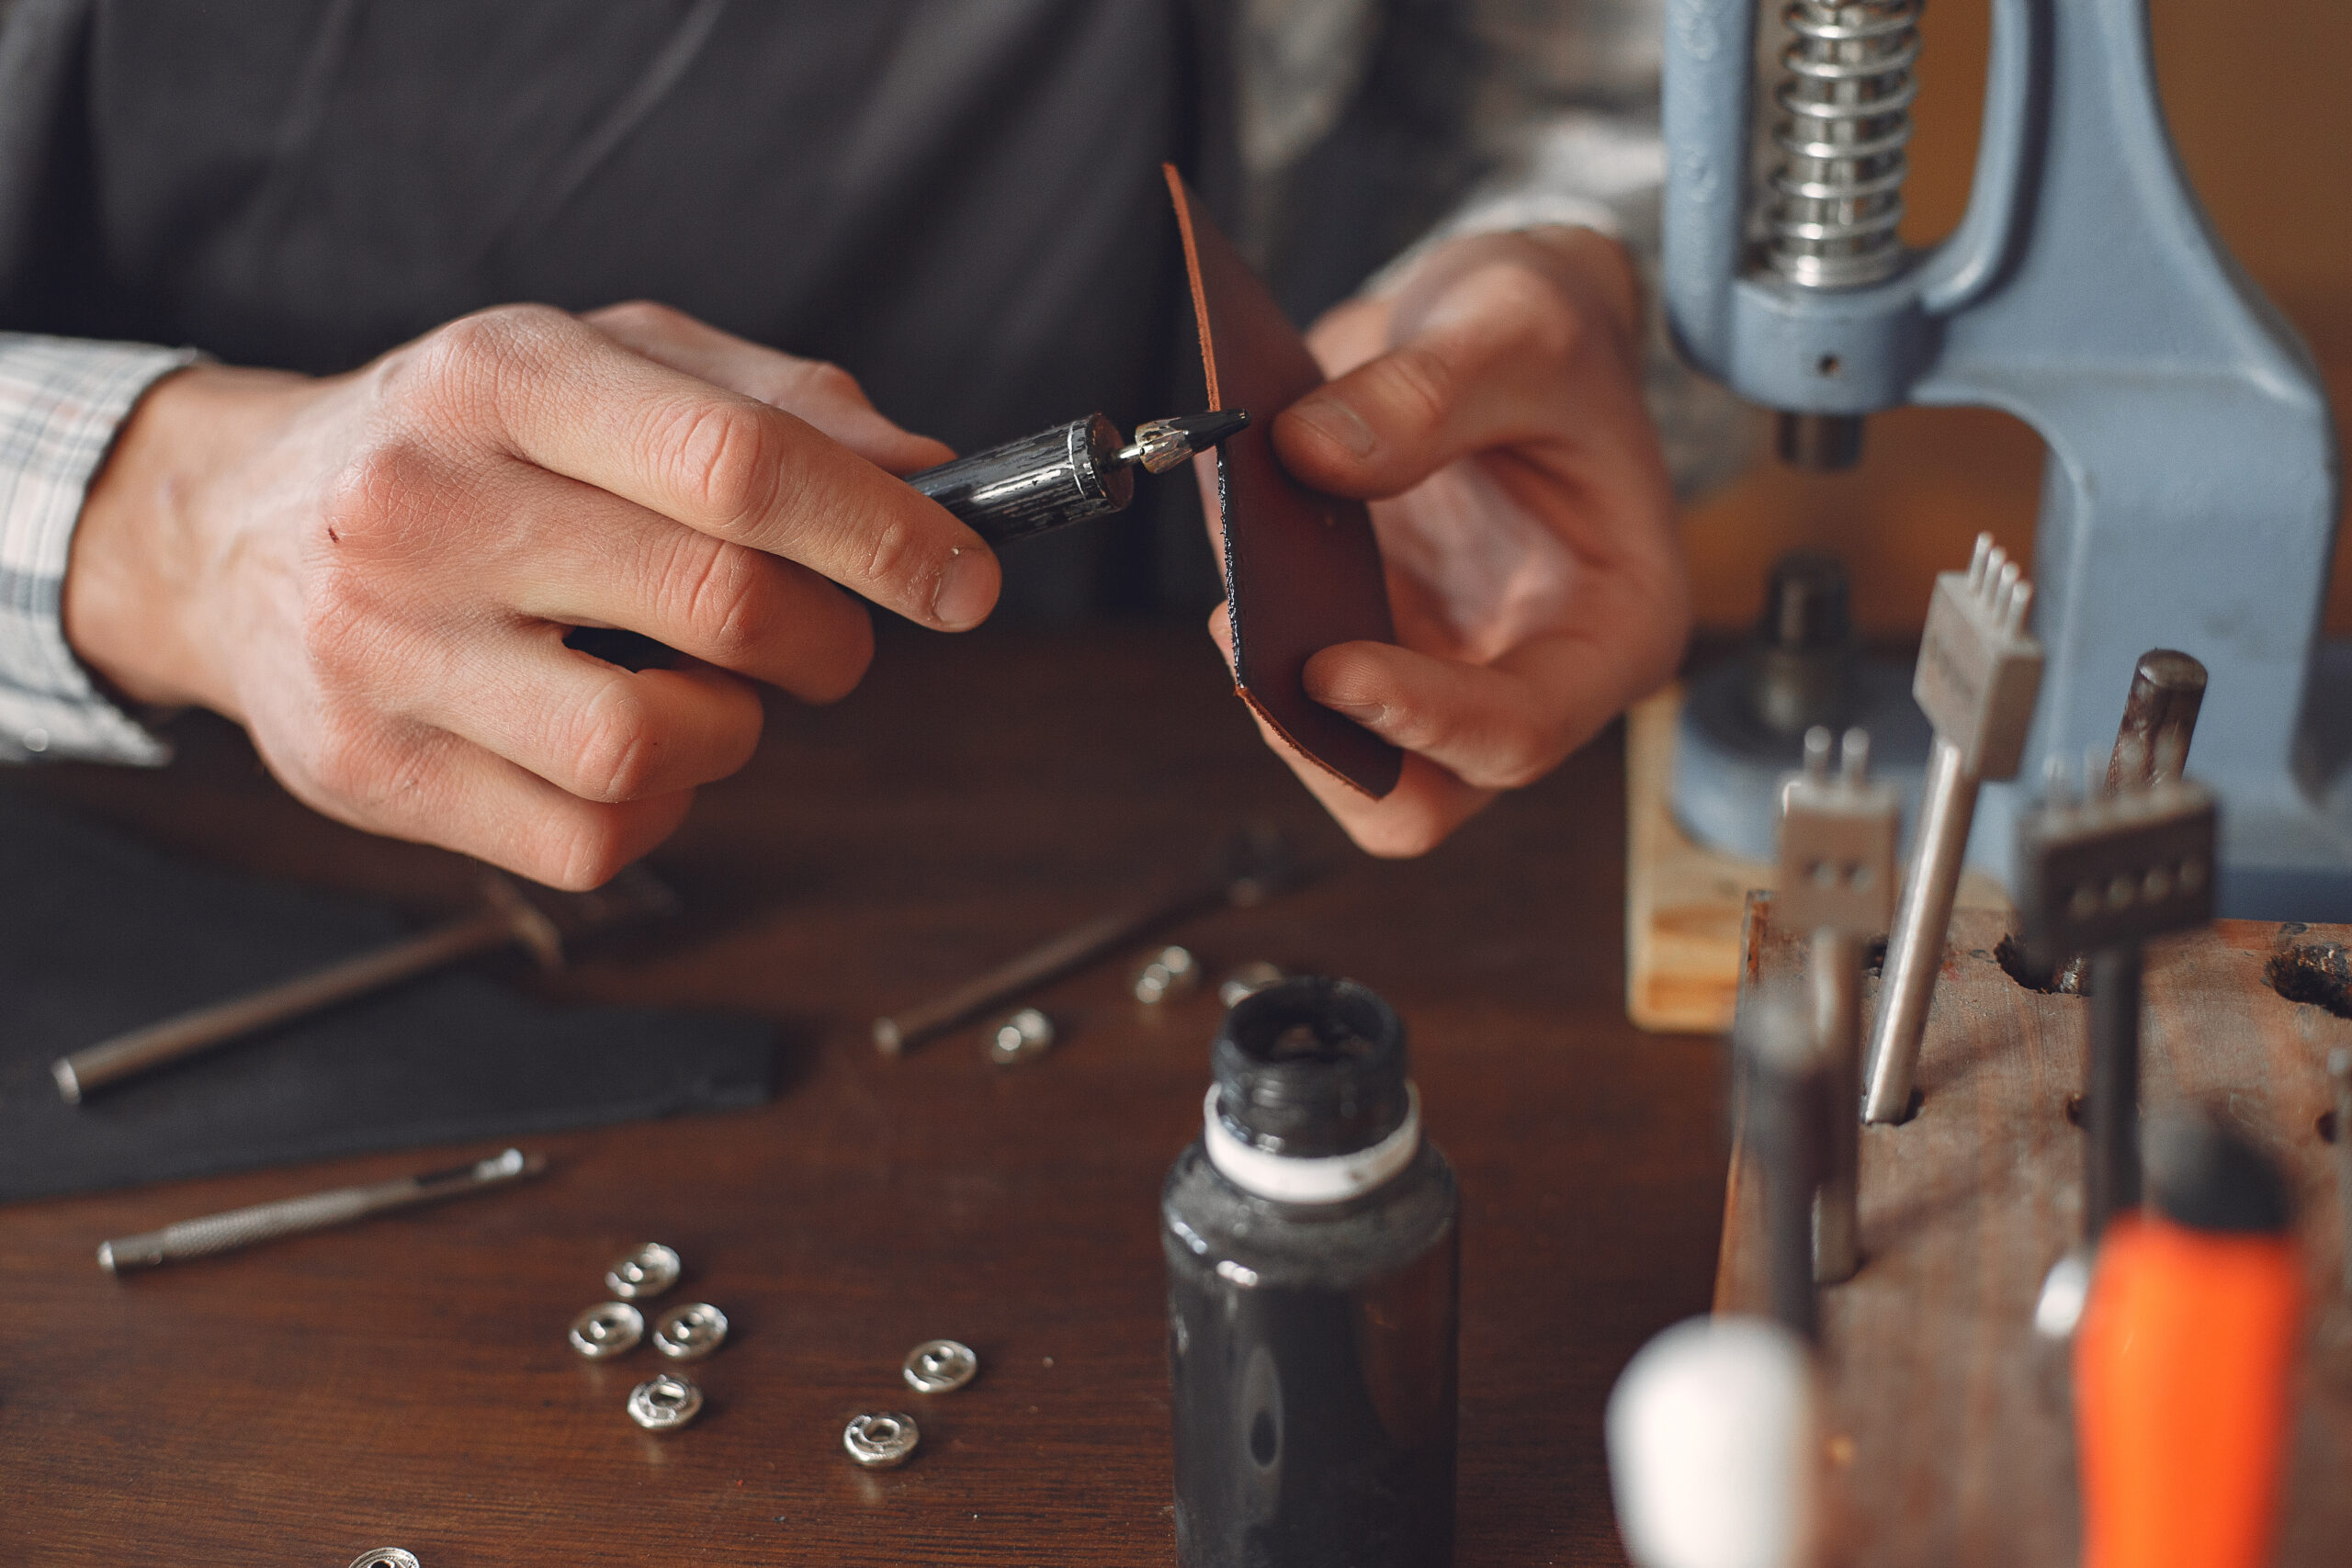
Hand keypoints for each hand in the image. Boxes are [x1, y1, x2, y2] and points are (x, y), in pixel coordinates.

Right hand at [66, 301, 994, 886]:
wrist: (229, 532)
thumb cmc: (460, 441)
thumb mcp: (598, 364)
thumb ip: (769, 403)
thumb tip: (928, 474)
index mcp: (502, 378)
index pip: (734, 461)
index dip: (882, 532)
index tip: (966, 580)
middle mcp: (424, 505)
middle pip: (719, 604)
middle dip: (831, 639)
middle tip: (832, 639)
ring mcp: (385, 649)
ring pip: (655, 744)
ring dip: (734, 731)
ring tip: (698, 686)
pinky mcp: (370, 772)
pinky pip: (590, 837)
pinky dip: (656, 808)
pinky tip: (624, 747)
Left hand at [1213, 227, 1687, 854]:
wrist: (1499, 320)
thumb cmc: (1549, 329)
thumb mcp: (1517, 322)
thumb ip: (1426, 391)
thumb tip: (1307, 456)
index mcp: (1614, 629)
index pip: (1521, 733)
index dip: (1420, 718)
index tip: (1327, 664)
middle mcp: (1531, 676)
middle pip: (1420, 795)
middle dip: (1324, 738)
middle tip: (1250, 641)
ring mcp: (1441, 672)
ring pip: (1340, 755)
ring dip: (1274, 689)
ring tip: (1242, 580)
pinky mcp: (1368, 644)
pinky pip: (1293, 683)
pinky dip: (1254, 630)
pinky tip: (1242, 544)